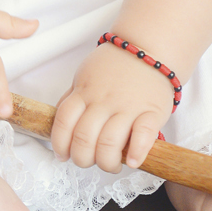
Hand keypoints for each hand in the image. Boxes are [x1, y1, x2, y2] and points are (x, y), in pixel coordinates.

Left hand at [50, 42, 174, 172]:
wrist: (148, 46)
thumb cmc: (114, 65)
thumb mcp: (84, 76)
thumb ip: (73, 99)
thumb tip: (60, 125)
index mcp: (84, 92)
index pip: (64, 124)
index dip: (60, 145)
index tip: (64, 155)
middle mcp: (103, 101)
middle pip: (84, 139)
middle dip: (83, 159)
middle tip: (89, 161)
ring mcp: (128, 106)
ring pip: (109, 143)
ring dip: (107, 162)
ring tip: (111, 164)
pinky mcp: (152, 111)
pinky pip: (143, 136)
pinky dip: (136, 153)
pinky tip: (132, 161)